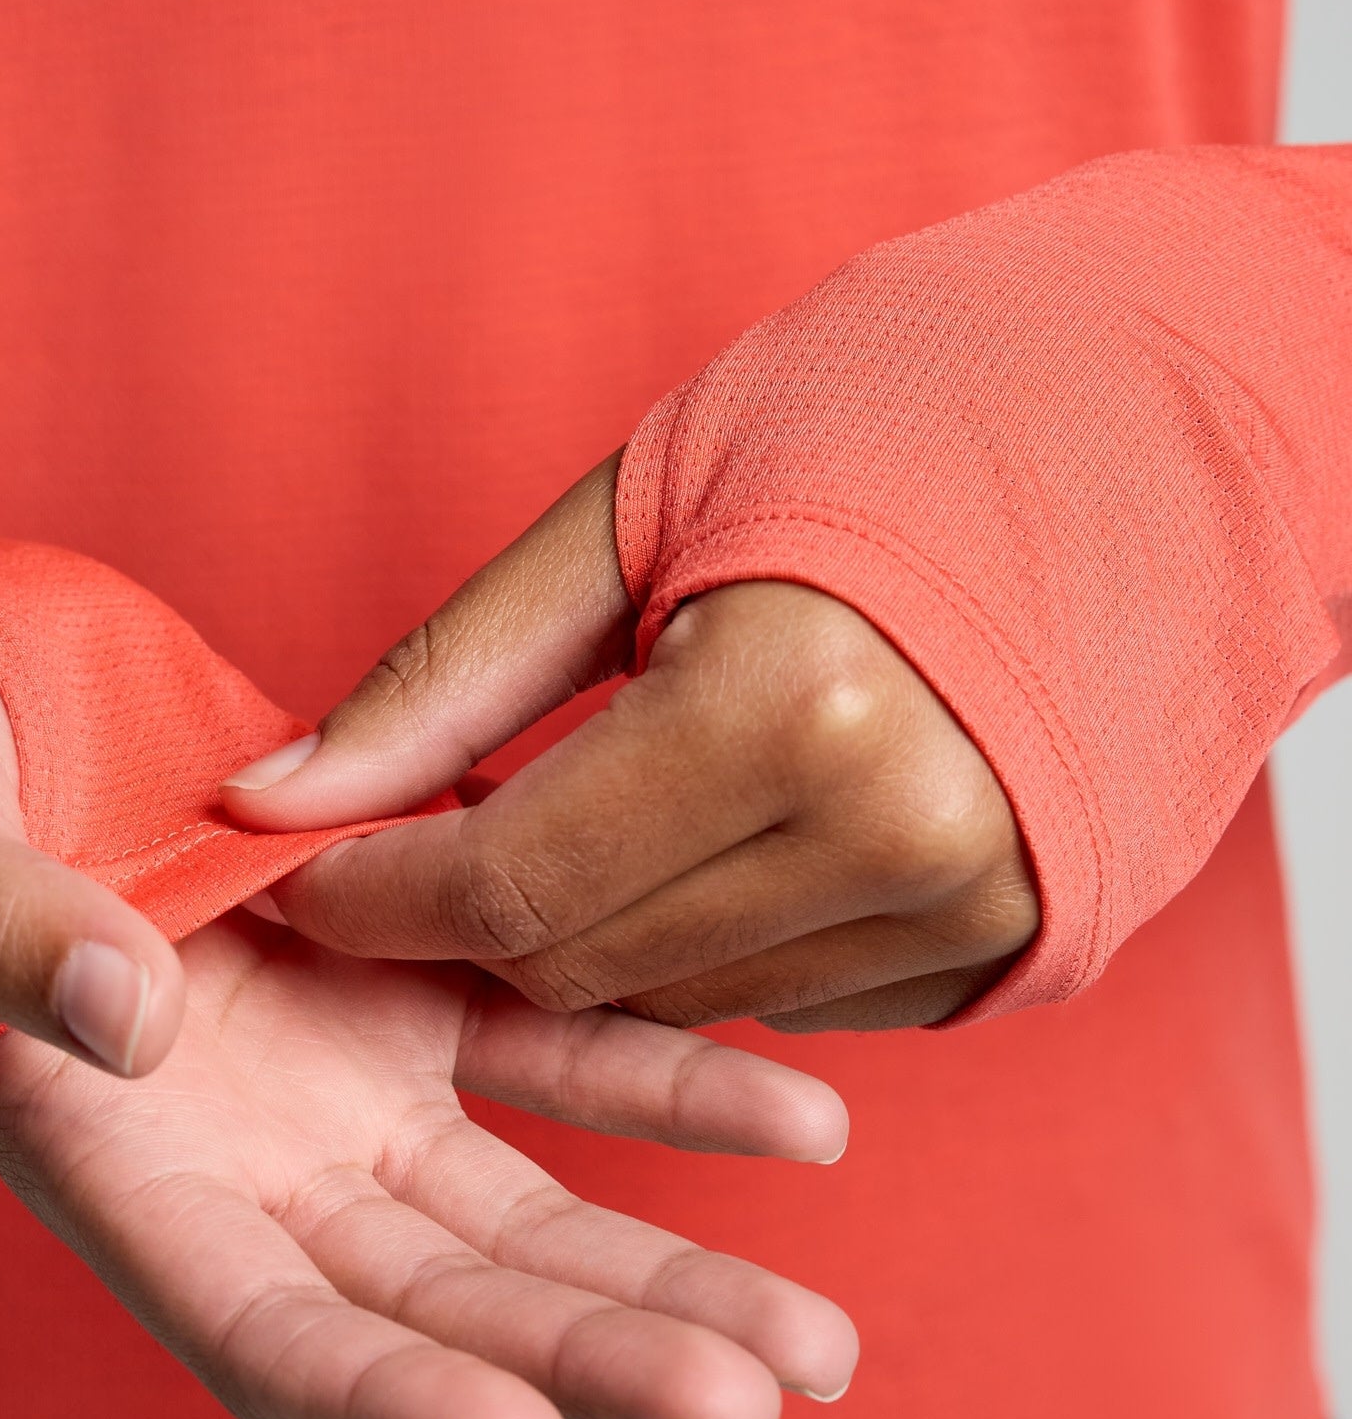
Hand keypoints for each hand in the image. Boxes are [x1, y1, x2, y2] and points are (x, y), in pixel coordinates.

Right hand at [0, 914, 854, 1418]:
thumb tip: (122, 1027)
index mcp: (102, 1153)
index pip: (259, 1331)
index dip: (386, 1398)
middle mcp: (237, 1149)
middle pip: (434, 1302)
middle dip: (588, 1355)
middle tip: (755, 1393)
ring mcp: (333, 1070)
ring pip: (518, 1207)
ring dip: (662, 1264)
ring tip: (813, 1336)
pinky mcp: (400, 970)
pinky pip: (551, 1033)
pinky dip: (663, 1074)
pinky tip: (799, 1112)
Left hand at [222, 456, 1038, 1029]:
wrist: (1146, 421)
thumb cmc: (882, 414)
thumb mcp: (635, 516)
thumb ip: (449, 680)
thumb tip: (273, 800)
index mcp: (795, 705)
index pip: (509, 885)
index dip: (373, 896)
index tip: (302, 870)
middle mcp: (903, 837)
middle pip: (583, 970)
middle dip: (466, 920)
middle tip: (424, 833)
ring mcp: (978, 908)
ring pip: (677, 1004)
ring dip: (587, 932)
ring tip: (574, 814)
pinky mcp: (1016, 949)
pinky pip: (785, 1001)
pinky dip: (703, 940)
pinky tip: (702, 840)